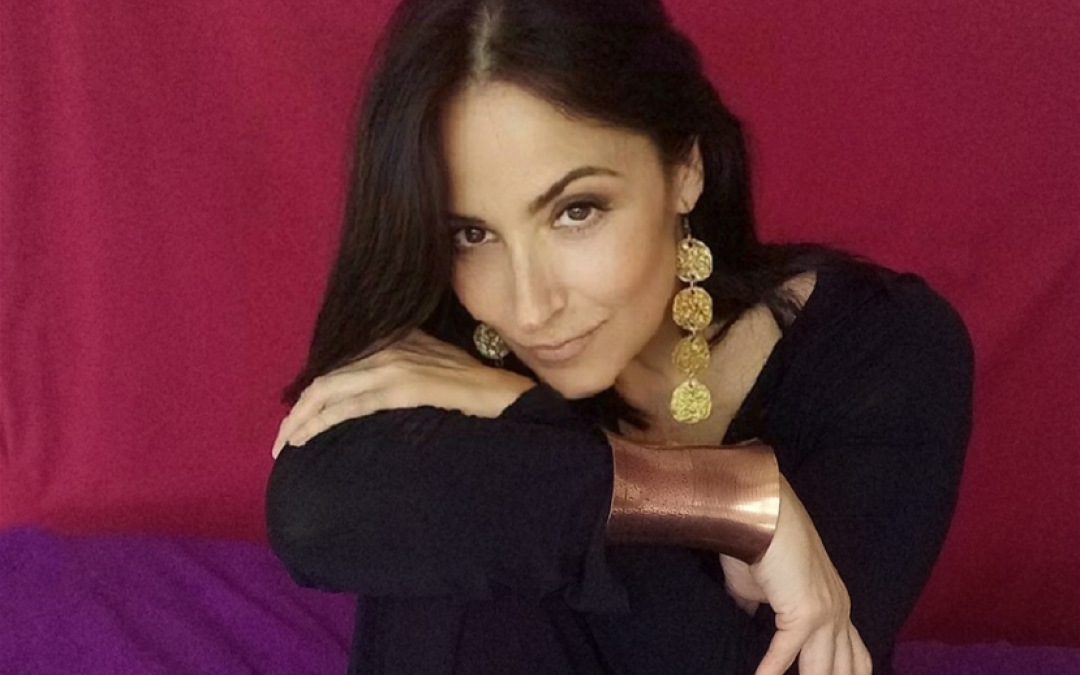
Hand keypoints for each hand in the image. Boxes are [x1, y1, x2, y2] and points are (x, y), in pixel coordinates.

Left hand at [271, 330, 534, 457]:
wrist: (506, 396)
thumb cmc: (476, 392)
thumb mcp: (435, 370)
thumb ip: (406, 371)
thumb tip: (376, 395)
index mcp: (396, 341)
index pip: (340, 367)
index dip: (313, 394)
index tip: (299, 420)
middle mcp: (390, 348)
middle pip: (326, 379)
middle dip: (297, 411)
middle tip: (281, 441)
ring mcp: (395, 366)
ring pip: (330, 391)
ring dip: (300, 420)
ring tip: (286, 445)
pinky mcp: (403, 387)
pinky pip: (351, 405)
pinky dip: (322, 422)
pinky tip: (306, 438)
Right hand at [741, 475, 871, 674]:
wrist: (762, 513)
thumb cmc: (760, 542)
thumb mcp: (762, 588)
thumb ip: (761, 612)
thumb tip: (746, 626)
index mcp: (836, 605)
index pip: (855, 657)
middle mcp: (840, 611)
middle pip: (848, 669)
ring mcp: (827, 613)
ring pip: (826, 668)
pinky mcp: (804, 612)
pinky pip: (788, 652)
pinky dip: (771, 670)